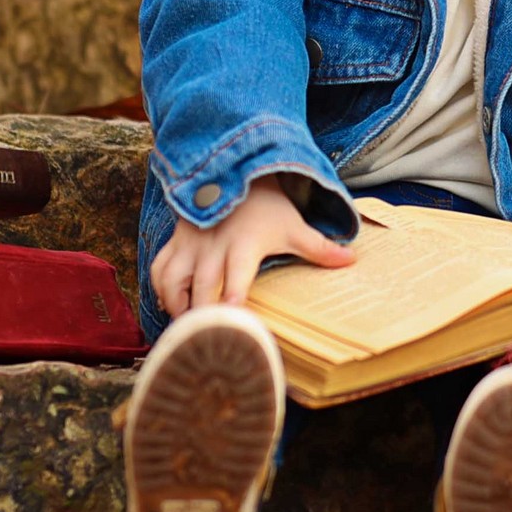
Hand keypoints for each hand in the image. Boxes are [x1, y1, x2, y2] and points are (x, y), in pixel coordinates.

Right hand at [153, 179, 353, 315]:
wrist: (234, 170)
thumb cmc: (267, 205)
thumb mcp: (294, 225)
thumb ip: (319, 247)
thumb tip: (352, 261)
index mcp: (243, 245)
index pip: (235, 276)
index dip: (230, 299)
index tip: (230, 319)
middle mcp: (213, 246)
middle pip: (202, 286)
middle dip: (201, 313)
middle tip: (203, 340)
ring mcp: (191, 244)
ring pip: (173, 279)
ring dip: (176, 305)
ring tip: (186, 328)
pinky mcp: (176, 241)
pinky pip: (159, 268)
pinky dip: (160, 289)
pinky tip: (170, 306)